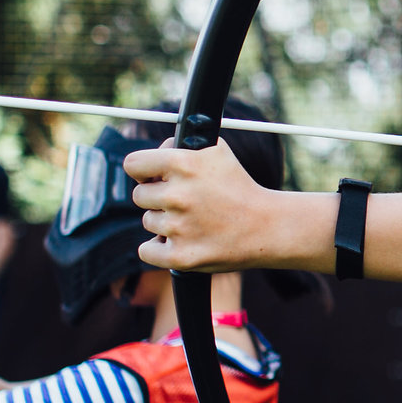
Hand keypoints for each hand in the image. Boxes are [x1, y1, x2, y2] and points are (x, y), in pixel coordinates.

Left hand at [125, 139, 277, 272]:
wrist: (268, 227)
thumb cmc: (240, 187)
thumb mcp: (217, 152)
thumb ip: (181, 146)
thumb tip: (154, 152)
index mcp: (183, 163)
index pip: (133, 164)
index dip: (143, 171)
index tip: (153, 177)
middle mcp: (178, 195)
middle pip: (139, 196)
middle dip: (158, 198)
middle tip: (185, 202)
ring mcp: (178, 227)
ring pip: (149, 221)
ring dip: (165, 222)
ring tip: (194, 221)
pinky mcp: (180, 256)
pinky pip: (147, 250)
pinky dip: (160, 248)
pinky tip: (181, 241)